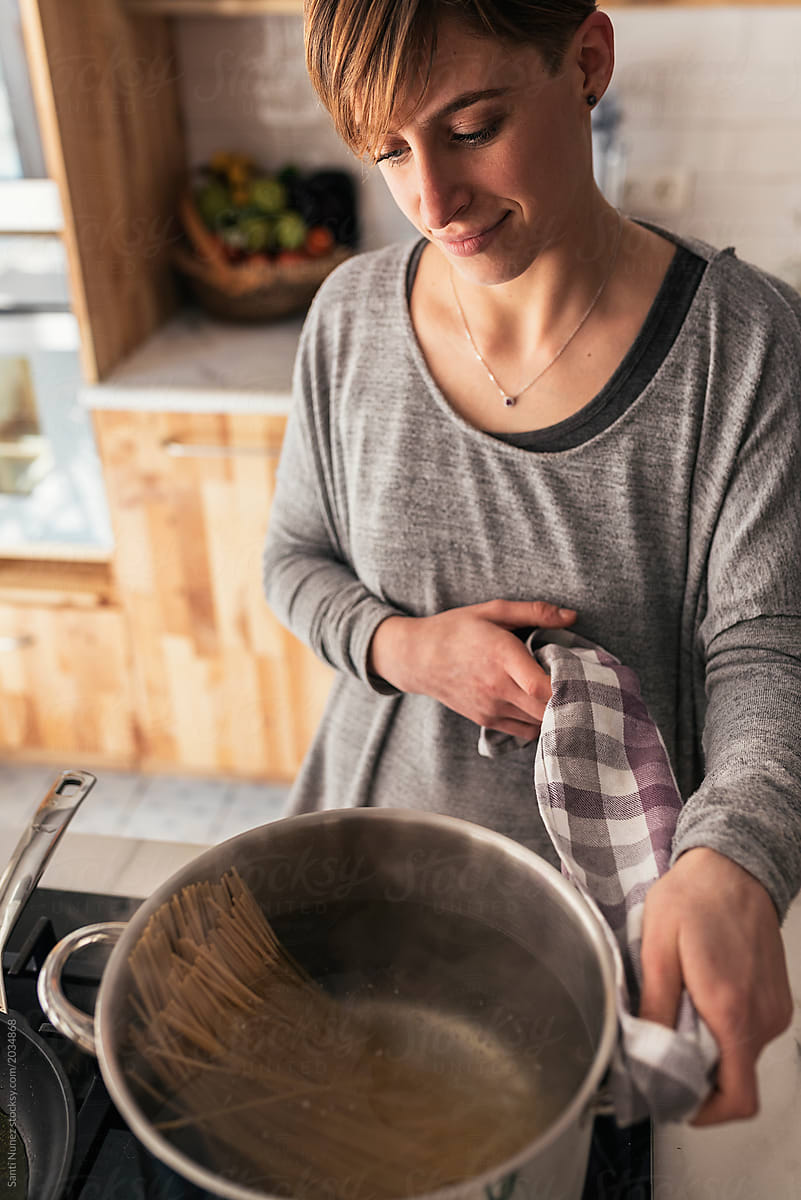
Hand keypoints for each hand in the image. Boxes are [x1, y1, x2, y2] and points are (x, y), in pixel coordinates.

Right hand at [367, 599, 575, 736]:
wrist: (417, 658)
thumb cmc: (456, 629)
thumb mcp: (492, 611)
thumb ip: (534, 612)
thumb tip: (572, 616)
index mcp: (501, 655)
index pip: (542, 687)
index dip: (568, 687)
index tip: (583, 677)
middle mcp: (496, 687)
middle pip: (545, 710)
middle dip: (569, 702)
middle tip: (583, 687)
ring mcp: (491, 708)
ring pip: (538, 723)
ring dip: (555, 713)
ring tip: (564, 695)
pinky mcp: (486, 720)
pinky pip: (524, 731)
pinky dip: (538, 722)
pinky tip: (542, 706)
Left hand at [639, 846, 792, 1124]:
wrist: (733, 866)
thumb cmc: (695, 897)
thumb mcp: (658, 946)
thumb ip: (654, 1004)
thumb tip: (645, 1051)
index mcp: (731, 1010)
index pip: (737, 1097)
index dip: (705, 1113)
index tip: (674, 1100)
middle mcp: (762, 1017)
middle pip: (734, 1079)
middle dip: (696, 1073)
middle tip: (661, 1043)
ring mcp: (774, 1009)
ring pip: (741, 1056)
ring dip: (708, 1047)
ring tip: (679, 1007)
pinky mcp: (775, 999)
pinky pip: (749, 1032)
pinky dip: (723, 1028)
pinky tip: (699, 995)